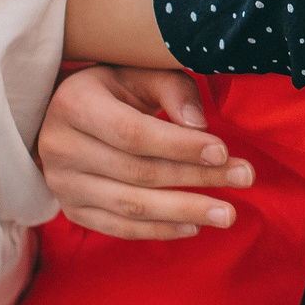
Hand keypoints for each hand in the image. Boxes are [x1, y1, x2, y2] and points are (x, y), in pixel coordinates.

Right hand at [37, 65, 249, 240]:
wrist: (66, 115)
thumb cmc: (115, 89)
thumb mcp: (140, 74)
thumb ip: (173, 91)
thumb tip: (199, 126)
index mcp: (74, 104)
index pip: (133, 133)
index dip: (180, 146)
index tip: (223, 151)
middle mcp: (59, 147)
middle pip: (138, 172)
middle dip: (197, 177)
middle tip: (244, 178)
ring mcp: (62, 184)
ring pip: (131, 206)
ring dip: (185, 211)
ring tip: (228, 213)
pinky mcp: (72, 210)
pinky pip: (119, 228)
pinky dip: (160, 230)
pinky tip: (195, 226)